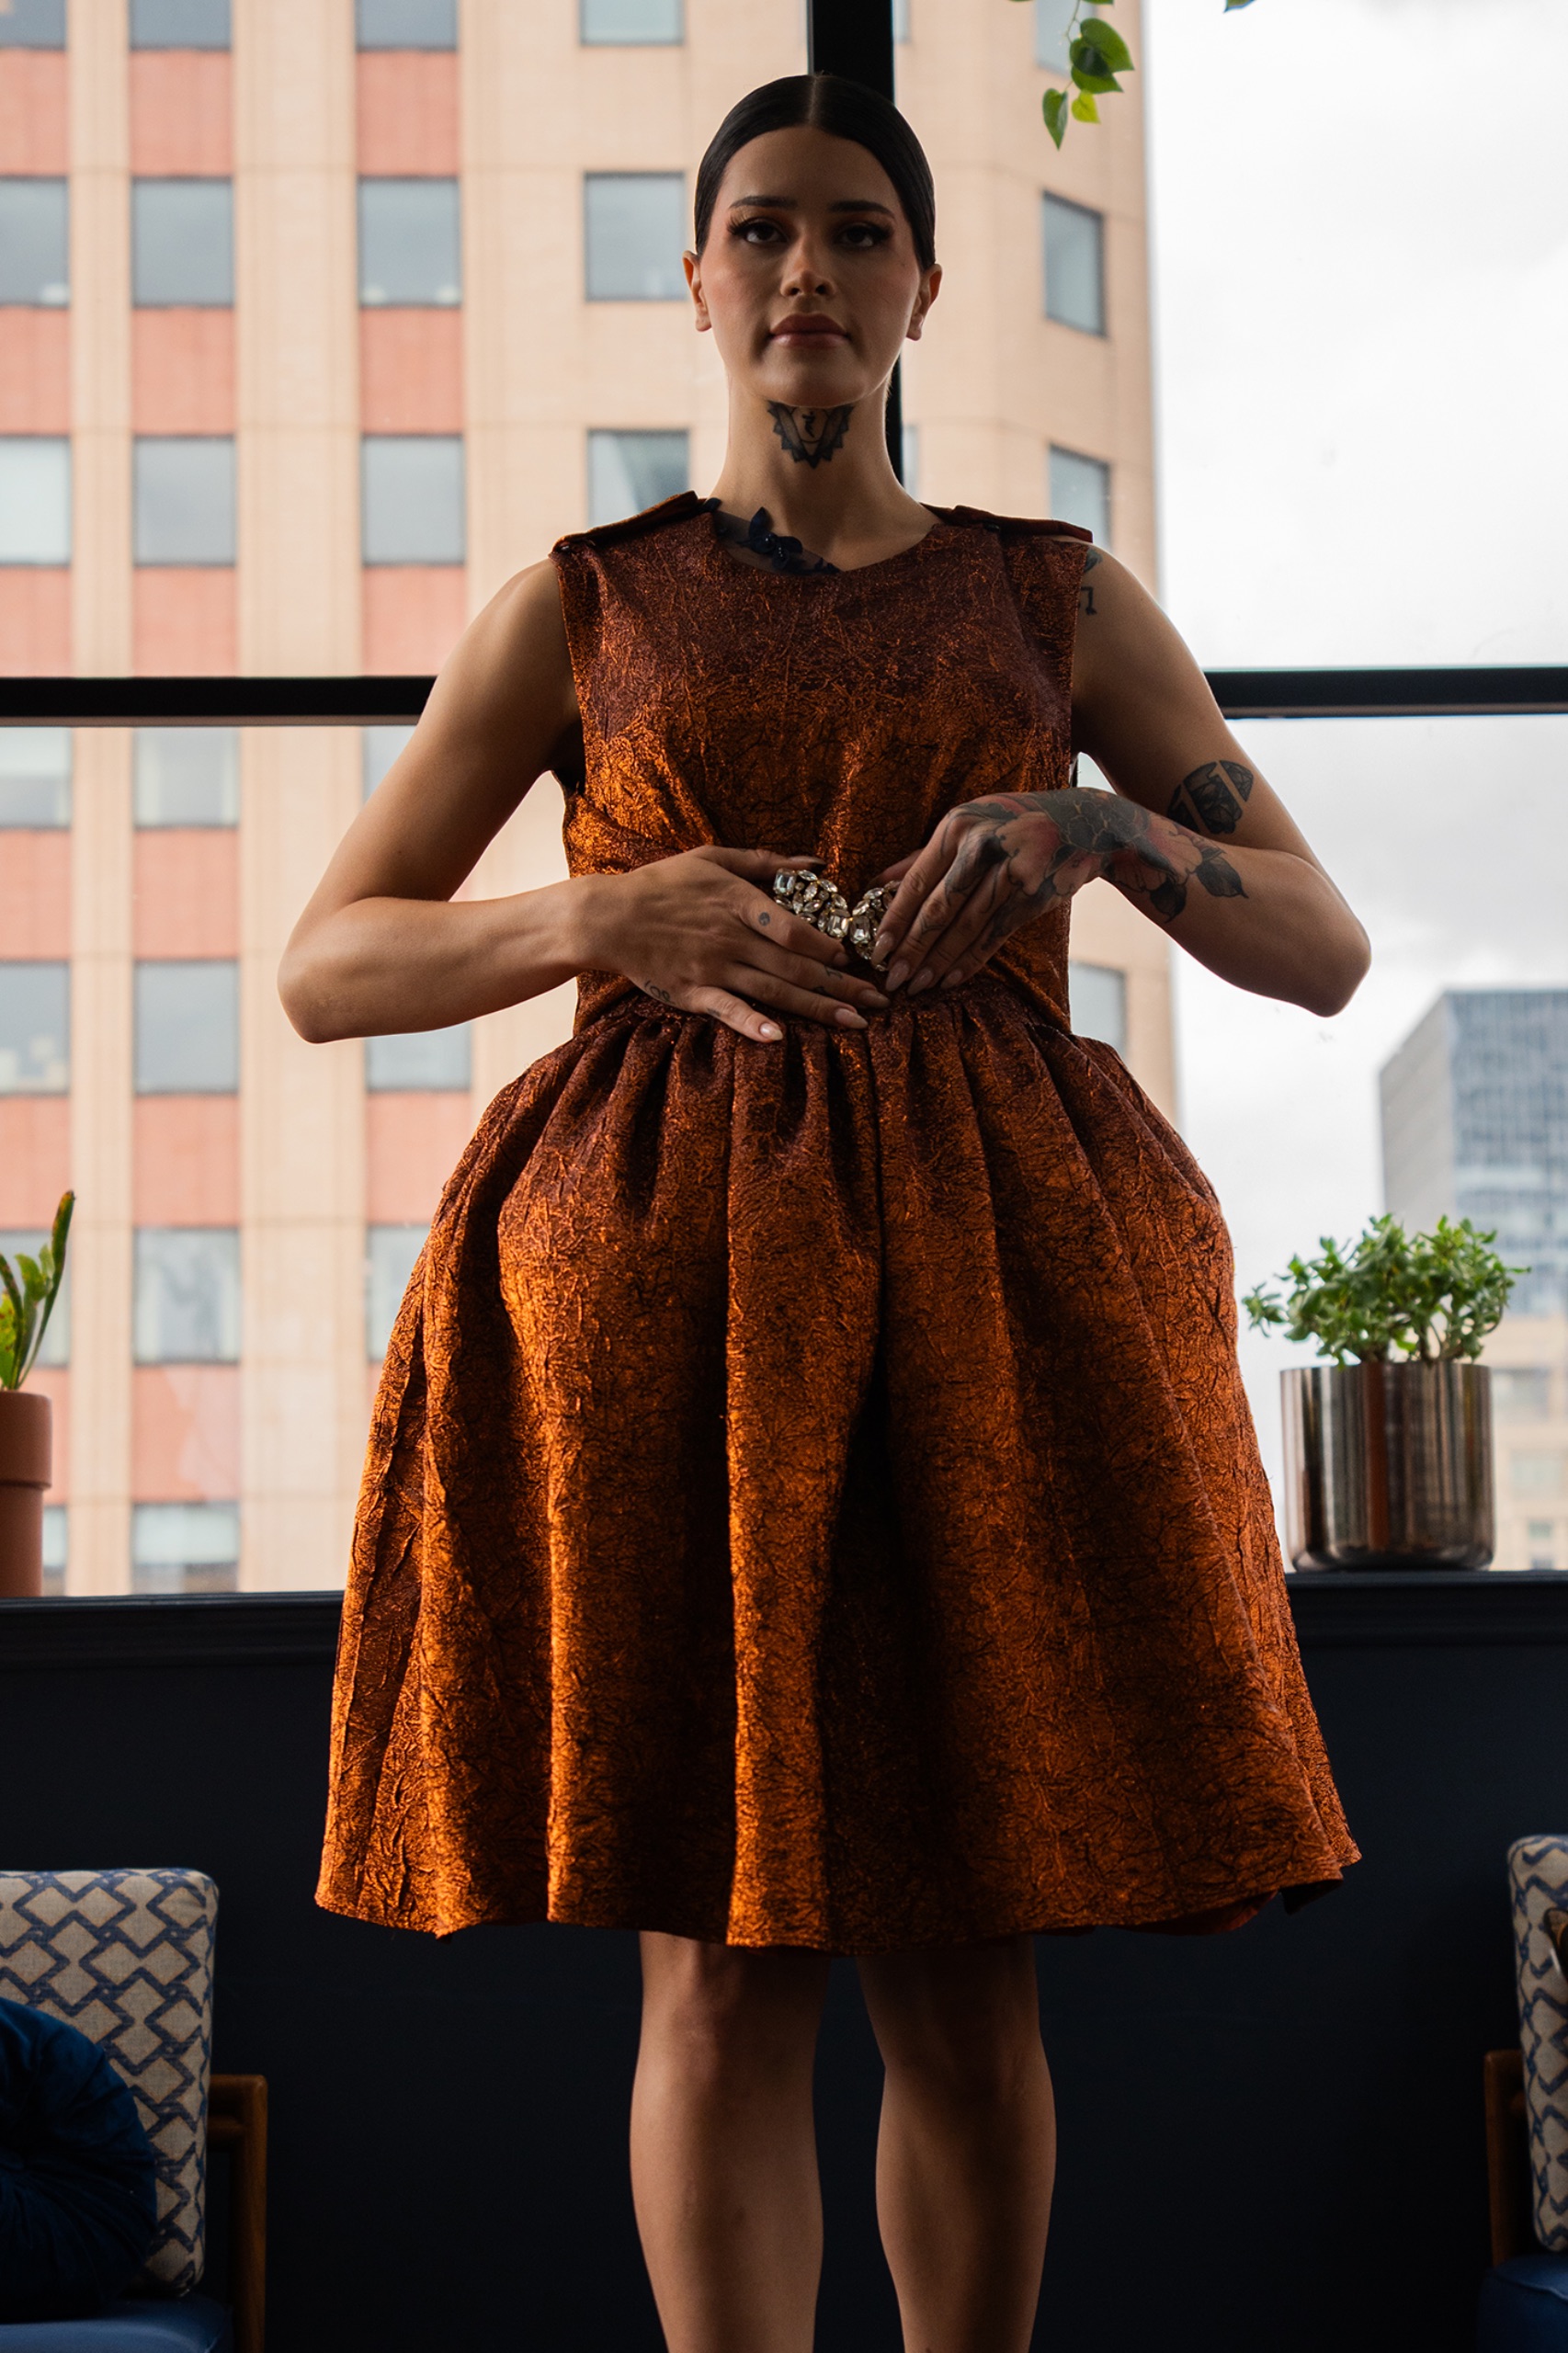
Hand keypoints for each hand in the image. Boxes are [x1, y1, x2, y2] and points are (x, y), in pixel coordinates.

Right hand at [581, 846, 890, 1043]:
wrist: (608, 917)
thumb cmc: (661, 884)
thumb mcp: (712, 858)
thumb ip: (765, 861)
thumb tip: (815, 861)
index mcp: (738, 902)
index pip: (792, 927)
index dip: (825, 944)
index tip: (851, 957)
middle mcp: (731, 937)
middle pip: (795, 964)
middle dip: (841, 984)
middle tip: (879, 1001)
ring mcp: (713, 968)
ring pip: (774, 990)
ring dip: (817, 1008)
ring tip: (854, 1023)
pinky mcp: (693, 993)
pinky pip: (729, 1011)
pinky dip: (753, 1024)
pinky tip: (780, 1038)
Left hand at [868, 789, 1227, 994]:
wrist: (1086, 824)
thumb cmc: (1014, 823)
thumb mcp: (970, 824)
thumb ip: (924, 854)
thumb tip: (878, 882)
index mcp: (957, 827)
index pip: (916, 882)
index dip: (894, 920)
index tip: (875, 950)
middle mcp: (982, 847)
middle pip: (938, 909)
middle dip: (911, 949)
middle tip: (890, 979)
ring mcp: (1010, 871)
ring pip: (965, 927)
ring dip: (938, 962)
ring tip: (917, 986)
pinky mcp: (1032, 894)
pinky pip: (993, 935)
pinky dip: (971, 960)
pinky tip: (951, 979)